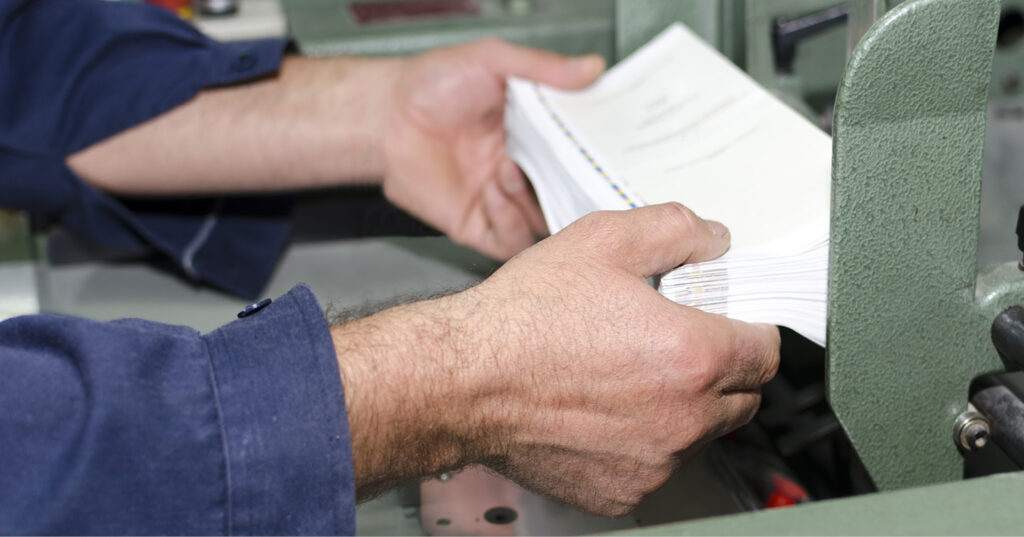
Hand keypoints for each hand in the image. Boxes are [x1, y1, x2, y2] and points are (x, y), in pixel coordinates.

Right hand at [332, 203, 780, 513]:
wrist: (463, 381)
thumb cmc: (523, 318)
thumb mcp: (602, 240)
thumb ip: (675, 230)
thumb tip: (713, 240)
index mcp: (692, 356)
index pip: (766, 350)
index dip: (748, 327)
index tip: (726, 321)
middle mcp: (683, 418)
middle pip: (743, 397)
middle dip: (720, 368)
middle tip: (671, 342)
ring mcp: (654, 462)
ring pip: (701, 434)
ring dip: (684, 407)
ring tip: (628, 374)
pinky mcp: (622, 490)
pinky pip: (657, 465)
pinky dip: (644, 441)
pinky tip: (604, 409)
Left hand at [381, 39, 604, 259]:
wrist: (386, 117)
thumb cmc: (431, 86)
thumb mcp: (493, 61)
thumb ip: (543, 68)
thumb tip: (590, 68)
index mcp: (534, 135)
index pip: (580, 156)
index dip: (594, 159)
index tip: (600, 152)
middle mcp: (522, 169)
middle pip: (568, 195)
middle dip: (570, 188)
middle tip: (563, 171)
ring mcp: (501, 199)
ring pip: (544, 222)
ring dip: (533, 201)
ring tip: (510, 171)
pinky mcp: (477, 224)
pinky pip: (510, 241)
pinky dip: (510, 222)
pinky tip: (493, 193)